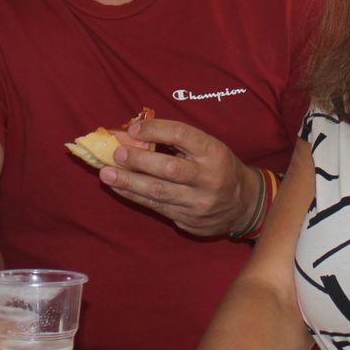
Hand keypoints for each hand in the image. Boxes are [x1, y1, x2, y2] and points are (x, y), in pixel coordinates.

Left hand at [99, 116, 255, 237]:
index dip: (156, 129)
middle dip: (139, 161)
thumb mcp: (208, 148)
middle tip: (116, 154)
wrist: (244, 204)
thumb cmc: (218, 166)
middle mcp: (209, 178)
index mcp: (214, 152)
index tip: (133, 128)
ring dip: (129, 182)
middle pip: (169, 169)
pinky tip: (119, 187)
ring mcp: (199, 203)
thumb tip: (135, 133)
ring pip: (159, 193)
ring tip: (106, 174)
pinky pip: (157, 207)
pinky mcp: (190, 221)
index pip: (183, 135)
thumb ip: (178, 141)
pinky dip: (135, 196)